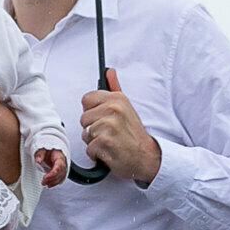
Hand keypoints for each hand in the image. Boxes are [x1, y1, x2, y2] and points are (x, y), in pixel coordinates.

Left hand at [36, 147, 67, 187]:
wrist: (53, 150)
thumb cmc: (49, 150)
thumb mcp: (42, 149)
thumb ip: (40, 154)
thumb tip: (38, 160)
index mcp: (59, 157)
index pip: (59, 166)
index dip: (52, 173)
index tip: (45, 177)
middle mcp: (63, 163)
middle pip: (60, 173)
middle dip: (51, 179)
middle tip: (43, 182)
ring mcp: (63, 168)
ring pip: (60, 177)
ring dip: (52, 182)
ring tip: (44, 183)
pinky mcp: (61, 172)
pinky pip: (60, 179)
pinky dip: (55, 183)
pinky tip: (49, 185)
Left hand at [80, 69, 160, 184]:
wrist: (146, 158)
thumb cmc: (134, 134)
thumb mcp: (126, 107)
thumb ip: (115, 88)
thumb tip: (109, 72)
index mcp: (117, 98)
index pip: (86, 99)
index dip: (92, 112)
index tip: (103, 118)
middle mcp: (113, 109)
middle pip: (83, 118)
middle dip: (92, 129)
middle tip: (109, 133)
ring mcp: (109, 126)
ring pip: (85, 134)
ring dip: (94, 142)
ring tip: (110, 142)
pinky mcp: (105, 142)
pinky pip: (89, 149)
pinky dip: (97, 154)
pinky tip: (110, 152)